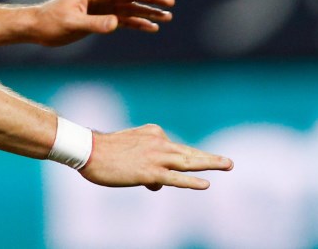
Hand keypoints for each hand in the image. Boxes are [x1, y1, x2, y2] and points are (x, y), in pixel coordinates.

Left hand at [30, 0, 173, 46]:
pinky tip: (151, 28)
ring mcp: (102, 7)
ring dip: (148, 13)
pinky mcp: (101, 18)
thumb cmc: (51, 22)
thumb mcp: (73, 23)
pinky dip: (137, 23)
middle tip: (170, 4)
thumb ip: (95, 24)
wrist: (38, 27)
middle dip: (151, 0)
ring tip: (167, 17)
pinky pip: (123, 19)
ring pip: (130, 8)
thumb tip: (116, 24)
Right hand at [82, 124, 232, 190]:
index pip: (175, 152)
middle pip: (189, 153)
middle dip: (209, 159)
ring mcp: (156, 157)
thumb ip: (147, 164)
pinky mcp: (150, 172)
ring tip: (227, 166)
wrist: (88, 150)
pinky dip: (191, 182)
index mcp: (155, 133)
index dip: (177, 166)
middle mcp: (159, 141)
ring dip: (209, 164)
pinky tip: (205, 184)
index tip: (171, 174)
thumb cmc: (105, 152)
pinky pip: (175, 178)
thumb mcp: (130, 151)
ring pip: (188, 162)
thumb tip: (157, 185)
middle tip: (229, 163)